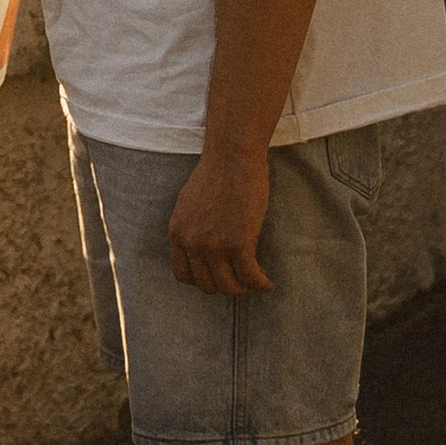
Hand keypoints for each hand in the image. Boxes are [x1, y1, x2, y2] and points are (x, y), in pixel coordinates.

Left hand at [168, 141, 274, 293]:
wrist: (232, 157)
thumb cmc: (216, 174)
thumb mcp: (189, 204)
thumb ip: (192, 228)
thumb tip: (202, 248)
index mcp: (177, 232)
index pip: (183, 275)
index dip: (202, 280)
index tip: (217, 276)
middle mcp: (192, 243)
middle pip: (207, 284)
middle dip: (225, 285)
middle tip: (240, 279)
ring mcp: (214, 245)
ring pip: (229, 286)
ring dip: (244, 287)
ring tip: (254, 281)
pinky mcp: (238, 243)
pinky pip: (251, 277)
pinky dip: (261, 284)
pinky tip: (268, 284)